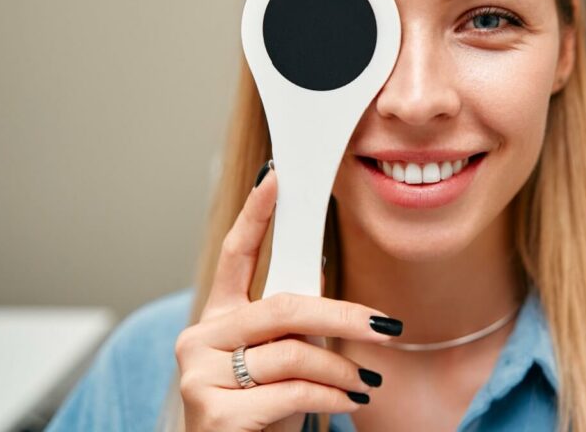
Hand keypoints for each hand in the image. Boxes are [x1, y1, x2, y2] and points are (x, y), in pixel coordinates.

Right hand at [175, 161, 401, 430]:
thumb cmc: (259, 415)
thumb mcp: (276, 365)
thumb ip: (290, 328)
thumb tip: (331, 291)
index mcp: (217, 321)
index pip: (235, 257)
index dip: (257, 215)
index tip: (278, 178)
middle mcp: (199, 341)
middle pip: (283, 307)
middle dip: (343, 316)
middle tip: (386, 326)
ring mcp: (200, 375)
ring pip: (293, 352)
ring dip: (342, 370)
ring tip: (364, 385)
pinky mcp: (215, 413)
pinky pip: (292, 391)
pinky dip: (331, 397)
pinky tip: (347, 404)